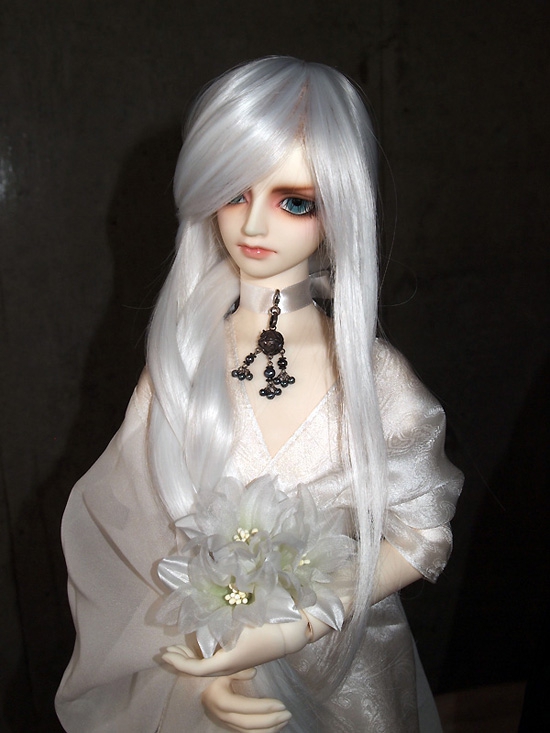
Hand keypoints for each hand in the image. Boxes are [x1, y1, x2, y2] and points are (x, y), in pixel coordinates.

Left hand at [162, 618, 309, 676]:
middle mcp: (231, 666)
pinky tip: (204, 644)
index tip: (164, 653)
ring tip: (182, 647)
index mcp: (228, 660)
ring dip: (193, 658)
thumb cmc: (267, 623)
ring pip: (209, 667)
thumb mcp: (241, 621)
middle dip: (182, 661)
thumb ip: (219, 620)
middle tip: (168, 651)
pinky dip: (205, 656)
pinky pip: (218, 662)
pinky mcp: (244, 658)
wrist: (293, 630)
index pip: (196, 669)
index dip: (179, 663)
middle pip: (200, 670)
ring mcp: (238, 664)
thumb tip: (198, 613)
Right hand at [202, 669, 291, 731]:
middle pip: (248, 723)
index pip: (245, 707)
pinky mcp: (228, 725)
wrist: (198, 683)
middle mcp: (222, 714)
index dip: (263, 707)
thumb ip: (237, 669)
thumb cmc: (214, 671)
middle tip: (287, 714)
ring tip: (284, 721)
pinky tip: (274, 727)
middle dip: (270, 720)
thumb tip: (253, 672)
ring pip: (248, 732)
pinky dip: (261, 732)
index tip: (281, 704)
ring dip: (268, 729)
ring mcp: (224, 722)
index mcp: (220, 699)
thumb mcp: (223, 665)